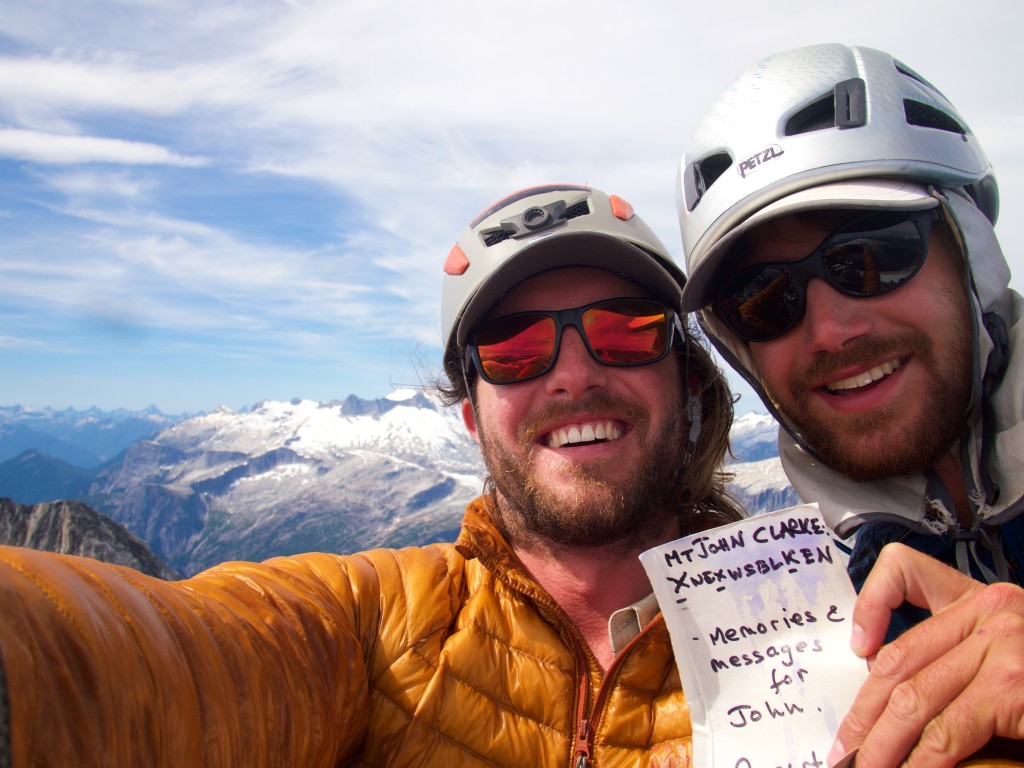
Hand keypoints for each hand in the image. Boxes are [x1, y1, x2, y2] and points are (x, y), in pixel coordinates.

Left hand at [828, 542, 1023, 766]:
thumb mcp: (1007, 660)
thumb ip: (961, 661)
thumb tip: (896, 696)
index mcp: (986, 598)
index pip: (906, 576)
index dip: (870, 608)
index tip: (855, 647)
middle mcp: (993, 611)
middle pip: (902, 660)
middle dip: (865, 712)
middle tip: (844, 749)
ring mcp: (1005, 646)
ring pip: (915, 699)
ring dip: (883, 744)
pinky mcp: (1013, 687)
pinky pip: (948, 731)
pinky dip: (921, 761)